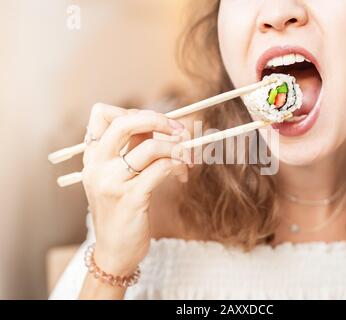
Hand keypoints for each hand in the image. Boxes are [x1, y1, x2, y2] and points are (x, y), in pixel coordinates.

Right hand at [81, 103, 189, 275]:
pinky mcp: (131, 198)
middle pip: (125, 122)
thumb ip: (132, 150)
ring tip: (186, 160)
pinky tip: (183, 174)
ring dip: (177, 148)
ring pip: (150, 147)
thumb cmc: (121, 210)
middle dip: (158, 120)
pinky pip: (162, 168)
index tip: (155, 125)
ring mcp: (112, 182)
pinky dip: (178, 165)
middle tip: (179, 131)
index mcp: (92, 156)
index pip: (102, 114)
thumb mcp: (118, 177)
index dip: (133, 112)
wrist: (114, 251)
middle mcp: (97, 165)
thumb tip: (165, 125)